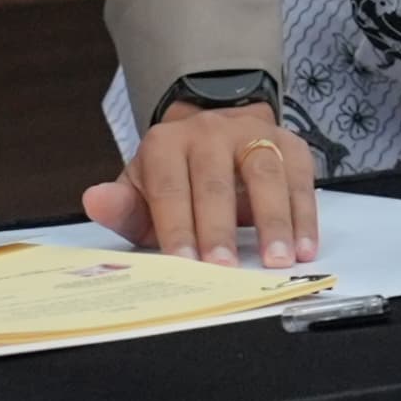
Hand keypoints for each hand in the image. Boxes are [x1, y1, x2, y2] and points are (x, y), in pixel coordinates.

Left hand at [80, 101, 320, 265]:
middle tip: (226, 268)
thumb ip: (123, 206)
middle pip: (216, 181)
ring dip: (274, 219)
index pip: (170, 187)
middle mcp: (210, 132)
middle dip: (221, 228)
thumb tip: (95, 200)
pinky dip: (304, 214)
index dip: (176, 227)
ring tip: (279, 259)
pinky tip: (305, 246)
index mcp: (166, 144)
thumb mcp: (143, 194)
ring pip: (266, 172)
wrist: (214, 136)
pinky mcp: (288, 143)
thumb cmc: (176, 180)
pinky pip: (301, 177)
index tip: (184, 262)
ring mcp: (253, 133)